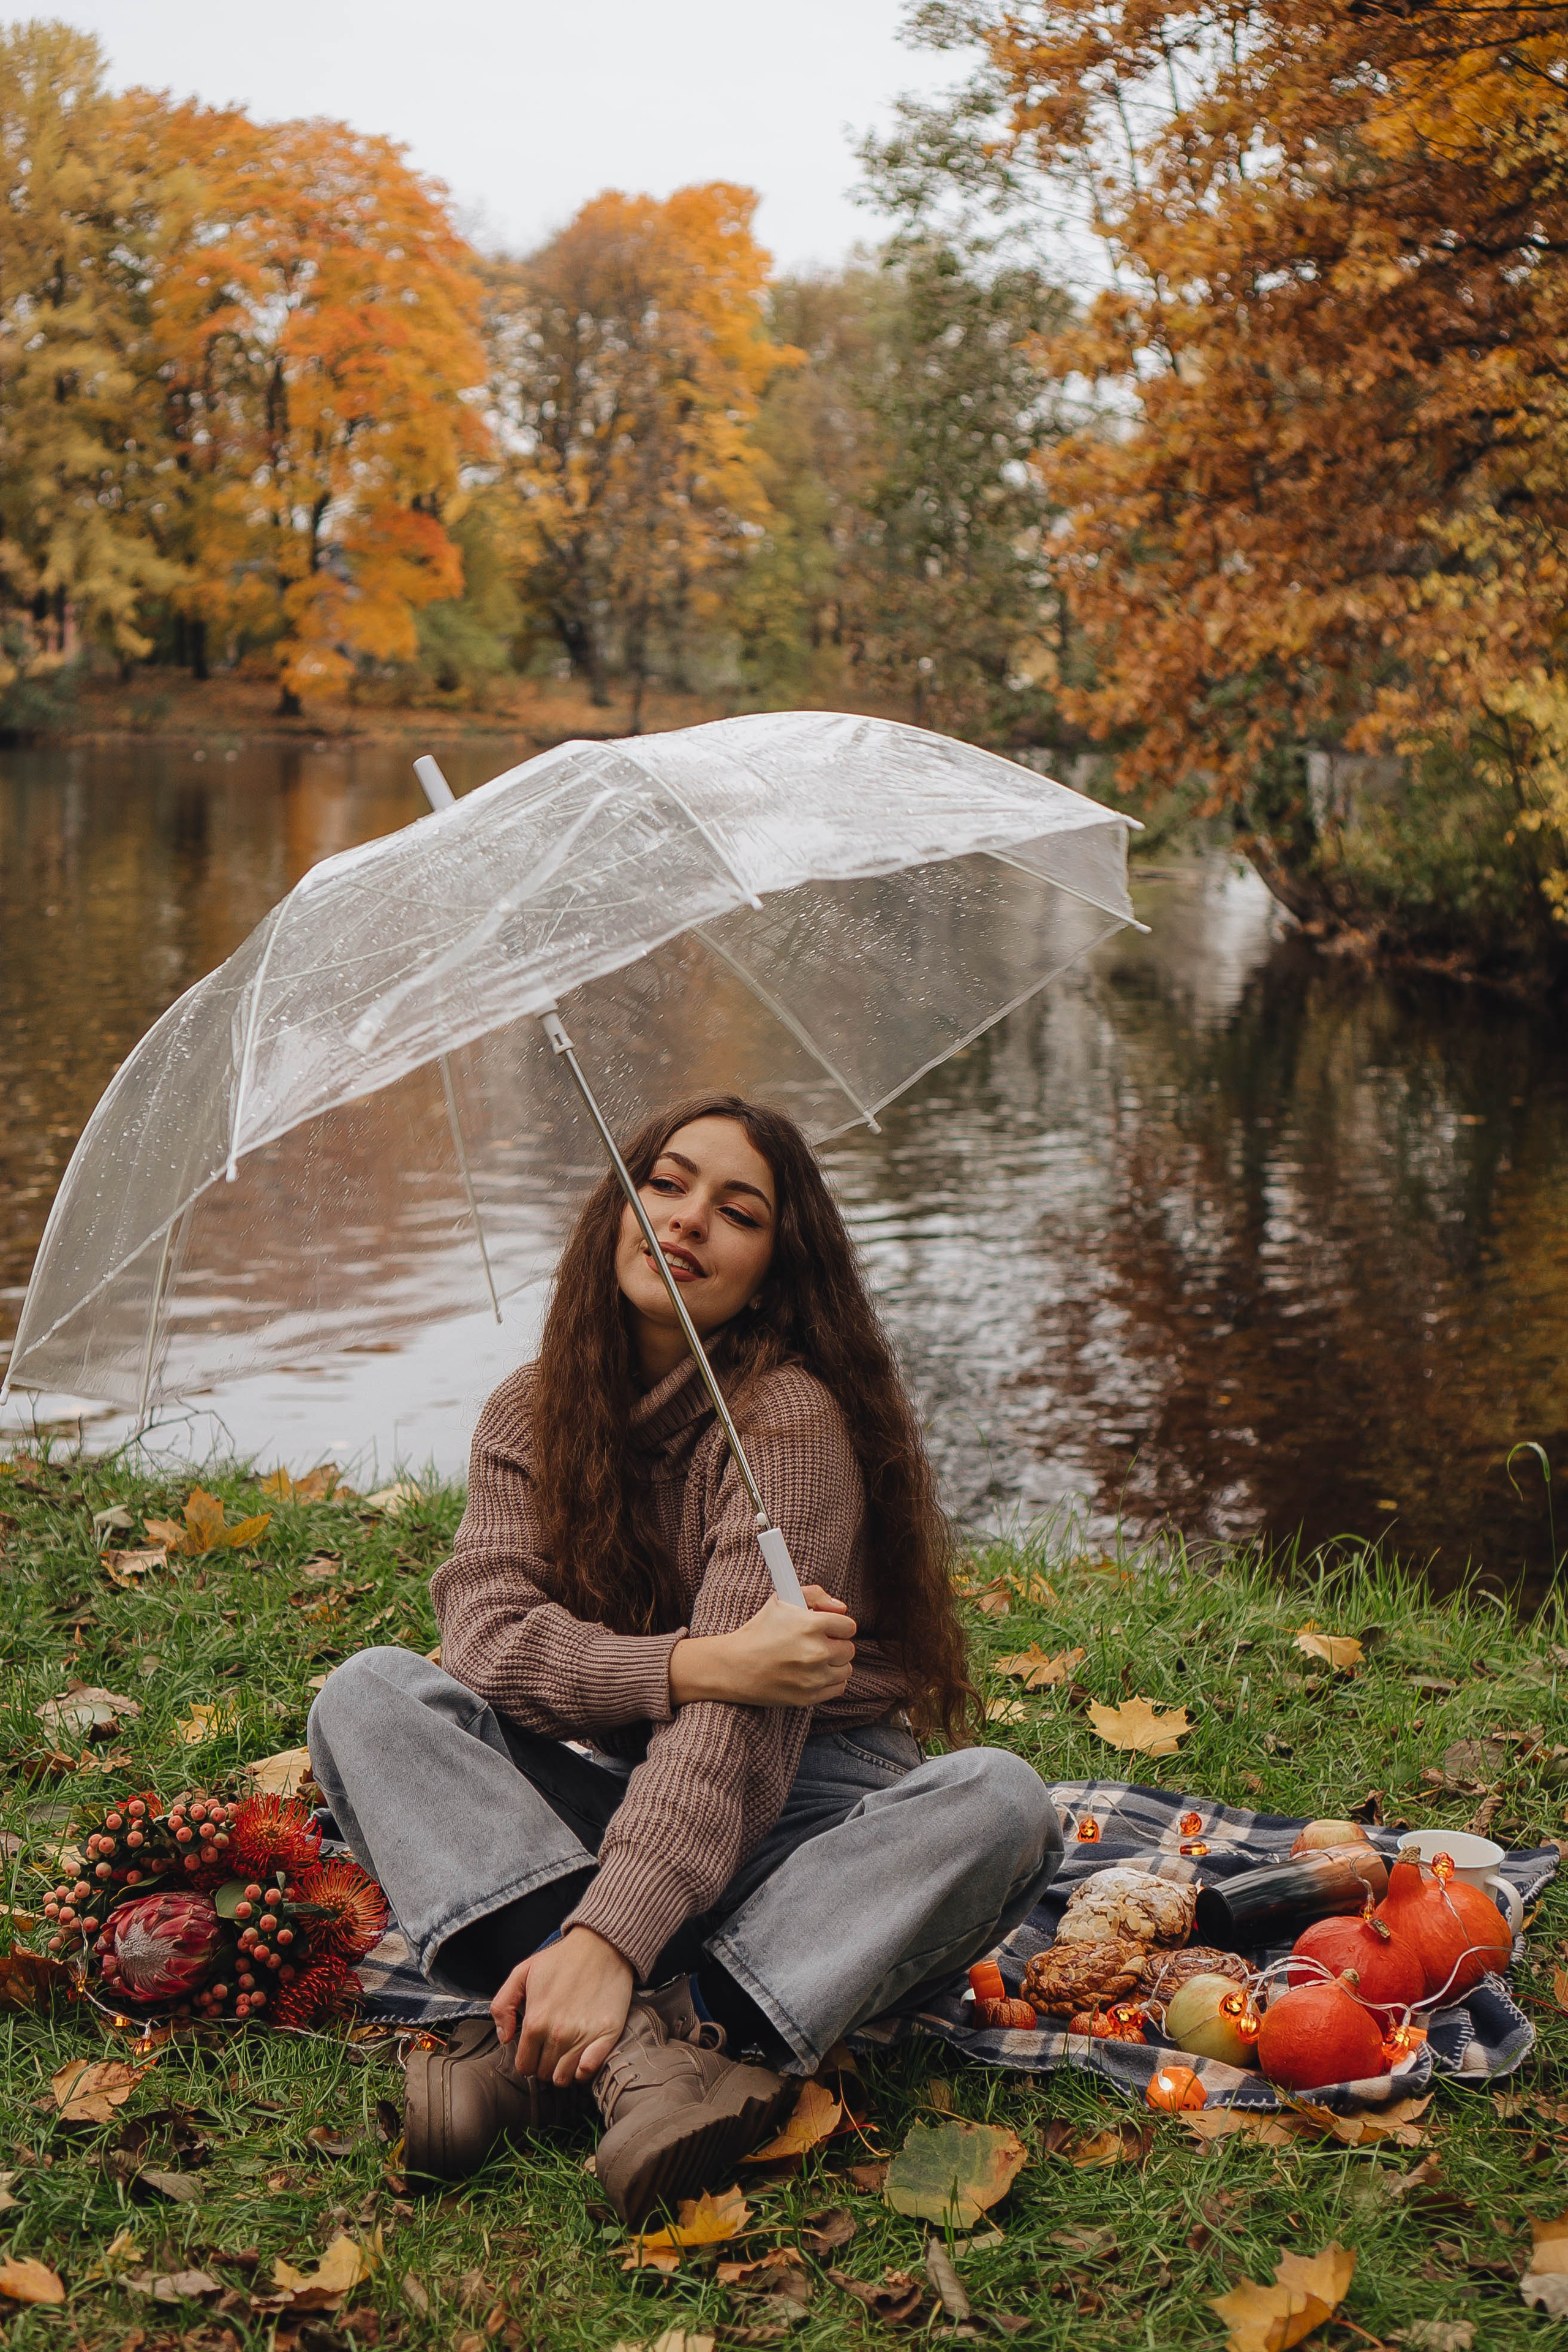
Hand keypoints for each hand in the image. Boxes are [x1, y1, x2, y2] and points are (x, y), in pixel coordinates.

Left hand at [492, 1924, 633, 2085]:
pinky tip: (582, 2056)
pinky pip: (588, 2071)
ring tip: (566, 2053)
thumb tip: (505, 2038)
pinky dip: (583, 2070)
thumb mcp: (522, 1972)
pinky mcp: (606, 2035)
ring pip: (564, 2077)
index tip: (535, 2051)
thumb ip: (503, 2005)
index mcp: (535, 2021)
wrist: (602, 1945)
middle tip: (551, 2048)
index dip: (528, 2060)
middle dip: (544, 2064)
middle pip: (544, 2073)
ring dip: (562, 2070)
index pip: (524, 2065)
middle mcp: (557, 2034)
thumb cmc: (561, 1958)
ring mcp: (583, 2036)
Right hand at [669, 1586, 856, 1709]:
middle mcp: (817, 1652)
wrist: (733, 1666)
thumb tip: (842, 1608)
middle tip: (817, 1644)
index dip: (838, 1626)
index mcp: (812, 1625)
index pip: (848, 1626)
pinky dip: (830, 1681)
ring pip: (846, 1669)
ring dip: (834, 1664)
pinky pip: (838, 1687)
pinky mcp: (809, 1696)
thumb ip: (815, 1595)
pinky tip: (814, 1674)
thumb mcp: (781, 1601)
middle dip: (835, 1644)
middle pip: (848, 1649)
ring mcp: (814, 1677)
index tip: (827, 1629)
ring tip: (814, 1660)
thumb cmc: (758, 1631)